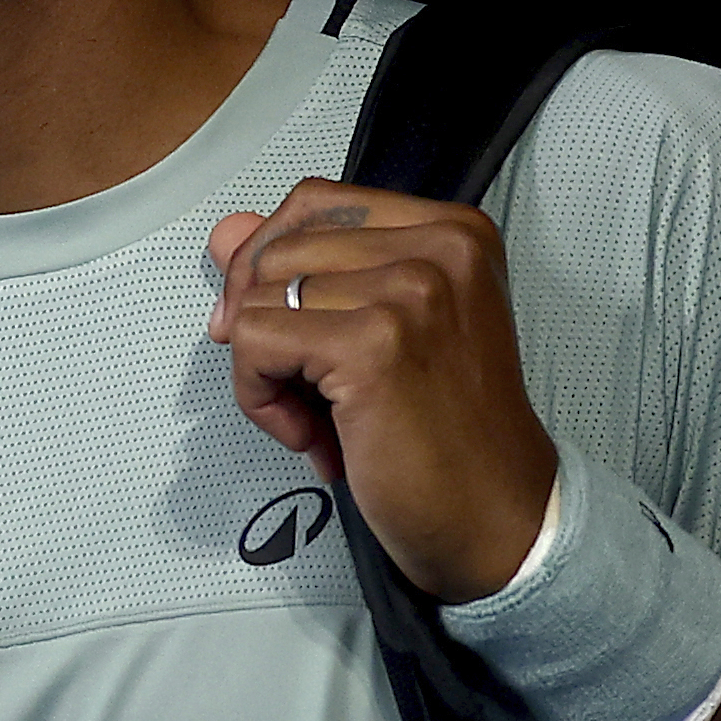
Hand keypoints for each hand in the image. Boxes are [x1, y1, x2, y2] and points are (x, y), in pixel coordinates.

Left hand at [205, 178, 559, 603]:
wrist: (497, 517)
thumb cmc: (448, 435)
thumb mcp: (380, 329)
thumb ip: (305, 270)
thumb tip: (224, 232)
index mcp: (452, 230)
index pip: (314, 203)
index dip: (272, 265)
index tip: (281, 326)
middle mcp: (439, 246)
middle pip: (278, 249)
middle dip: (265, 324)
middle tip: (307, 391)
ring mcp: (409, 290)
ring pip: (257, 297)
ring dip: (263, 370)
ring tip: (317, 417)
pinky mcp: (374, 344)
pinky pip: (253, 342)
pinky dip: (260, 396)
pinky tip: (310, 434)